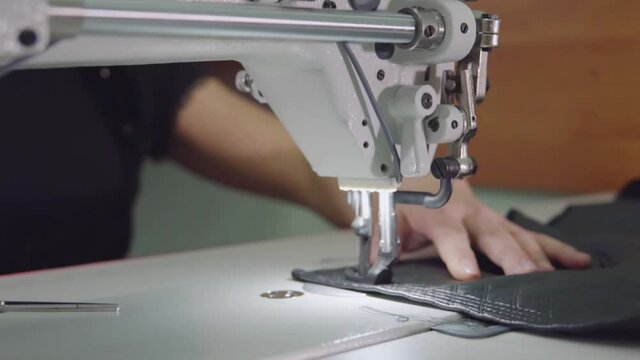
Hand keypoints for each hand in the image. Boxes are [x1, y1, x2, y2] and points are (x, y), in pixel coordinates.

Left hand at [371, 177, 591, 279]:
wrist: (414, 166)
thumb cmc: (402, 192)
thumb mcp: (386, 214)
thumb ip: (383, 239)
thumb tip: (376, 260)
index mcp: (437, 210)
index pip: (449, 234)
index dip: (457, 253)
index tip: (467, 273)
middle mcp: (466, 211)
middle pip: (492, 235)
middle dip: (510, 257)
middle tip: (528, 276)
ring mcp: (486, 215)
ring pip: (515, 235)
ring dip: (536, 256)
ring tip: (554, 275)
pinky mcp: (498, 220)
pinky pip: (529, 234)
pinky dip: (554, 248)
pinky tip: (577, 260)